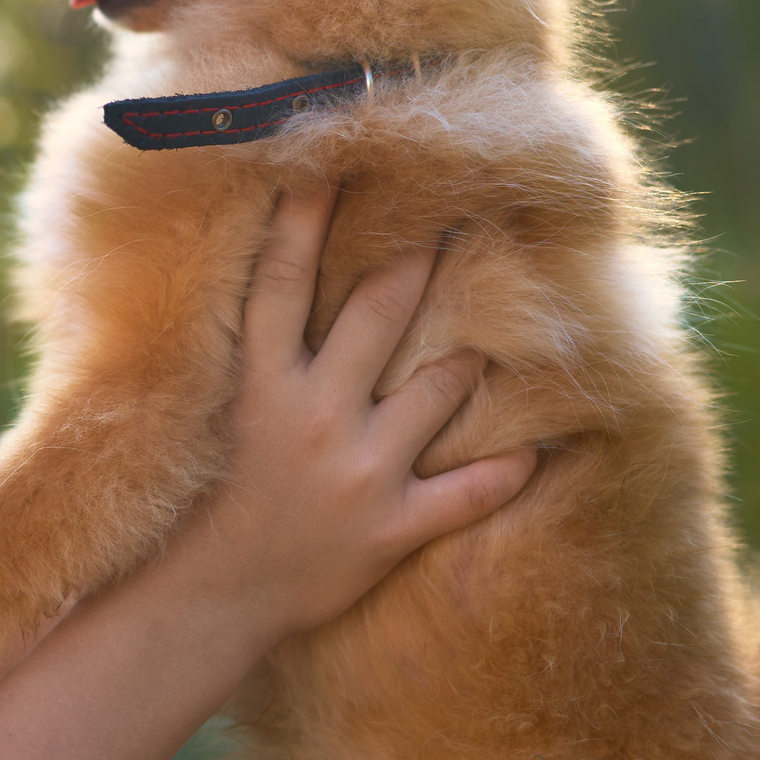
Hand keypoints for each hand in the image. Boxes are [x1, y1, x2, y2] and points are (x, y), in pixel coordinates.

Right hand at [181, 180, 535, 640]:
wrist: (216, 593)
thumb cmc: (219, 490)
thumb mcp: (226, 411)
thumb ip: (259, 352)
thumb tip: (278, 281)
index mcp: (260, 384)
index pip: (282, 284)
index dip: (307, 221)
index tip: (334, 166)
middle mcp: (312, 417)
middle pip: (379, 314)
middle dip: (422, 259)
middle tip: (461, 213)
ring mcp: (357, 473)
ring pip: (439, 389)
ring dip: (475, 352)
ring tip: (503, 318)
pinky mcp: (391, 528)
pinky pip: (468, 490)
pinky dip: (508, 467)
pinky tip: (542, 444)